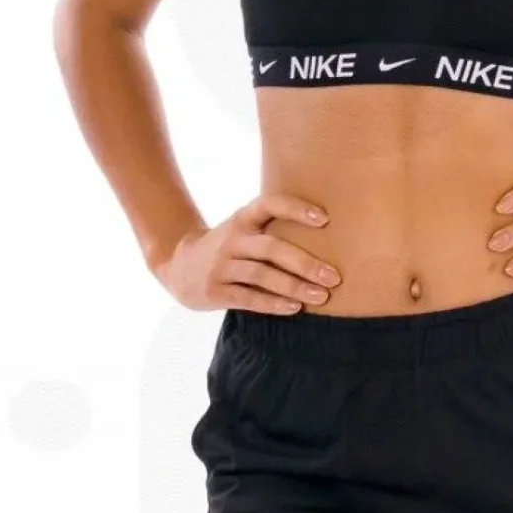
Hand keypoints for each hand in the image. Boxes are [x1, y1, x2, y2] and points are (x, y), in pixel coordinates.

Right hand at [155, 192, 338, 313]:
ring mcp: (221, 265)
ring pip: (261, 275)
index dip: (296, 209)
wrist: (179, 266)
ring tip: (321, 297)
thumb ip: (273, 230)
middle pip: (272, 247)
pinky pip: (247, 298)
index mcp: (243, 218)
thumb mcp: (244, 229)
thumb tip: (328, 241)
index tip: (325, 219)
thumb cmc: (229, 248)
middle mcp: (232, 239)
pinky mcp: (214, 290)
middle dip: (305, 263)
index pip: (270, 204)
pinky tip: (294, 308)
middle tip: (334, 277)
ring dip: (294, 286)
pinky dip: (272, 304)